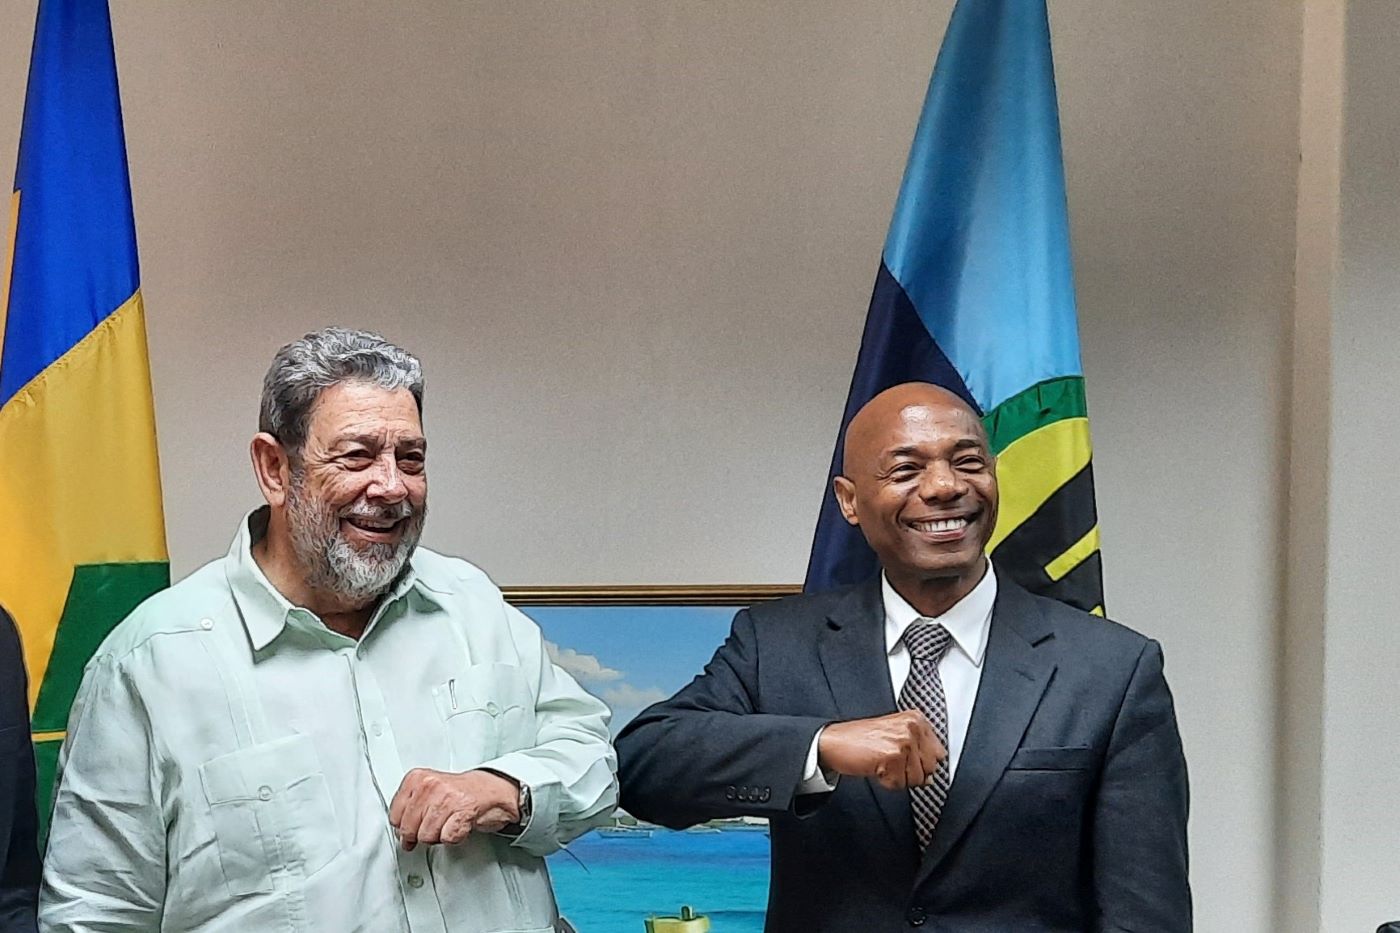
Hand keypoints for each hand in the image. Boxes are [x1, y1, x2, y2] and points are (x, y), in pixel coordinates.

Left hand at [388, 768, 519, 849]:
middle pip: (409, 829)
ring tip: (448, 823)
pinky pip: (448, 838)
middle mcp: (430, 784)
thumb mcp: (428, 791)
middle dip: (421, 835)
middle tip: (434, 827)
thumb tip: (399, 834)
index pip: (395, 816)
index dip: (404, 827)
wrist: (491, 789)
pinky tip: (459, 825)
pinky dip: (455, 837)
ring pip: (427, 836)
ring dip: (439, 836)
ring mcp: (447, 797)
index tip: (414, 826)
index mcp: (417, 777)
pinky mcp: (464, 810)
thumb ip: (409, 809)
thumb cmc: (459, 792)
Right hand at [817, 710, 945, 789]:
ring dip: (898, 777)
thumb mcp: (894, 736)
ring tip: (882, 763)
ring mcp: (903, 740)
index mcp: (916, 718)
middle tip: (890, 761)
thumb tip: (930, 779)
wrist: (833, 741)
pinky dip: (887, 782)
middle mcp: (912, 726)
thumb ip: (918, 752)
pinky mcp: (893, 756)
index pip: (939, 753)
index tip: (906, 760)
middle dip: (911, 772)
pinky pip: (900, 784)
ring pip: (917, 779)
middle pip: (930, 768)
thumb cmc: (860, 739)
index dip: (923, 763)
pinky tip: (876, 767)